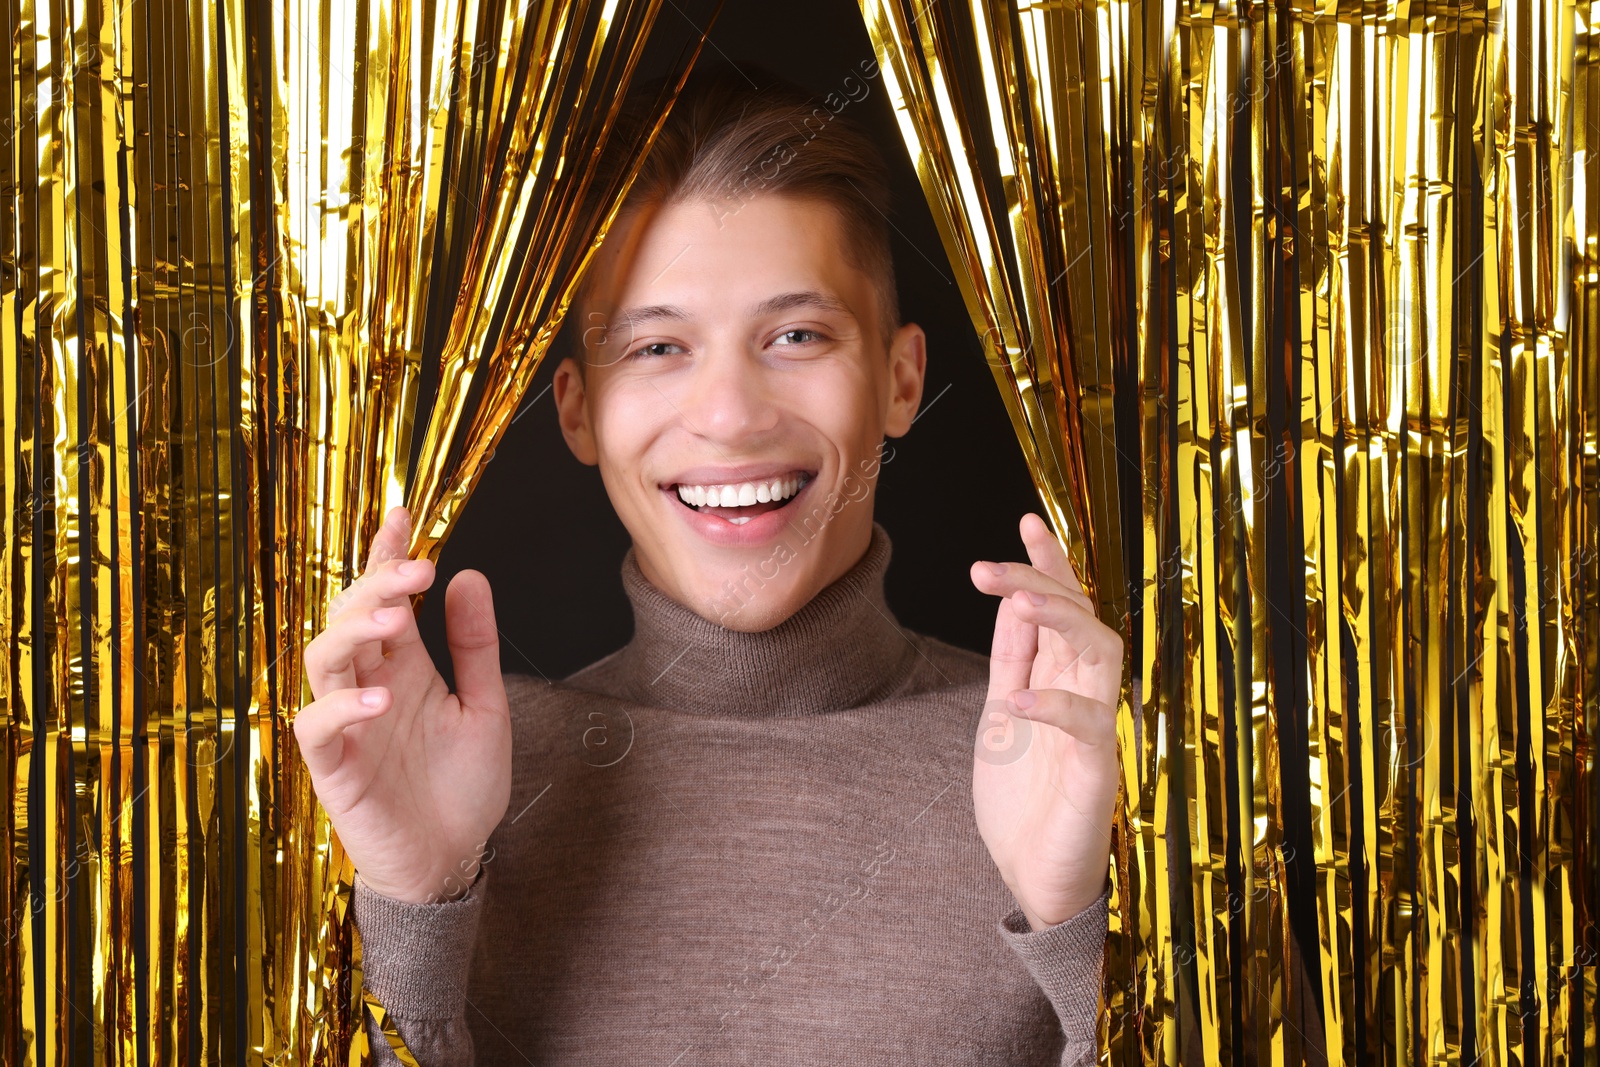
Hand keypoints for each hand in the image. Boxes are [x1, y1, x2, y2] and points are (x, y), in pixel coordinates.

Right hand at [294, 505, 512, 903]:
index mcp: (404, 669)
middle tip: (417, 569)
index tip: (402, 517)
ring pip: (323, 660)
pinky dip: (343, 707)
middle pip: (351, 618)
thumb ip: (475, 646)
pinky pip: (318, 727)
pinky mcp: (333, 768)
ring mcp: (347, 725)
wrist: (453, 861)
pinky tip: (380, 697)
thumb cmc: (464, 788)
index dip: (387, 558)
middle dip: (377, 584)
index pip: (385, 600)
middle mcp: (370, 687)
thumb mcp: (485, 706)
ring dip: (354, 632)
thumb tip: (471, 575)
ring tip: (396, 619)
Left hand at [969, 513, 1122, 929]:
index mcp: (1061, 677)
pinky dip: (1054, 706)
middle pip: (1081, 616)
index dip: (1050, 563)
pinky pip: (1089, 724)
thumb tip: (1012, 599)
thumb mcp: (1002, 714)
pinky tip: (1016, 700)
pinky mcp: (1099, 770)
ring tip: (1018, 602)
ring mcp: (1097, 728)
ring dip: (1060, 621)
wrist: (1030, 877)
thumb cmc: (1022, 799)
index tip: (1027, 521)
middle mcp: (1086, 693)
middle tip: (984, 567)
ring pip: (1101, 652)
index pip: (1064, 607)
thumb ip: (1013, 659)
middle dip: (1038, 582)